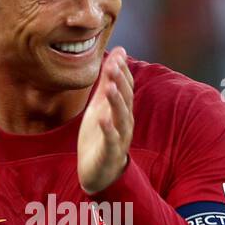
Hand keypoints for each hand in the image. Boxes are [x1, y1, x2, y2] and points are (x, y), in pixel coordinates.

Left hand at [78, 47, 133, 193]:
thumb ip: (107, 82)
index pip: (126, 86)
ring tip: (111, 87)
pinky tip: (103, 119)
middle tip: (114, 65)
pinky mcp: (109, 153)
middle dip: (120, 82)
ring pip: (121, 118)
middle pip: (126, 99)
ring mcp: (119, 138)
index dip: (122, 71)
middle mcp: (124, 122)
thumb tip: (119, 53)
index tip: (118, 54)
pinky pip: (111, 140)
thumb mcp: (100, 105)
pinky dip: (108, 129)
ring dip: (117, 102)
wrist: (97, 172)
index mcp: (122, 110)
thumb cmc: (99, 136)